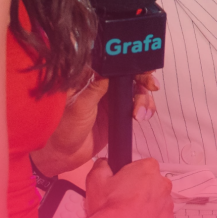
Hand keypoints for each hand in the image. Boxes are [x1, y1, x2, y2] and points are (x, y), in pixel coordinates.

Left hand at [35, 71, 159, 174]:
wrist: (66, 154)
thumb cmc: (65, 127)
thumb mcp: (80, 106)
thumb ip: (95, 88)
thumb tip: (110, 70)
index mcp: (90, 77)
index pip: (114, 63)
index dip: (130, 63)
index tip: (144, 69)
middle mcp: (103, 84)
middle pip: (129, 74)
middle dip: (143, 79)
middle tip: (152, 86)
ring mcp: (112, 98)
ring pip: (136, 90)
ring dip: (144, 98)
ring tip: (140, 112)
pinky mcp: (119, 113)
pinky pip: (137, 105)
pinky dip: (144, 108)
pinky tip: (142, 116)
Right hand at [85, 158, 174, 217]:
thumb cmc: (109, 207)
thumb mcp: (96, 179)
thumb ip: (101, 166)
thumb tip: (104, 163)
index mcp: (148, 169)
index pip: (144, 166)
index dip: (132, 176)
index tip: (123, 185)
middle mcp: (163, 185)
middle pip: (153, 185)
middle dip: (141, 192)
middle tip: (124, 203)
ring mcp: (168, 206)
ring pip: (158, 204)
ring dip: (147, 209)